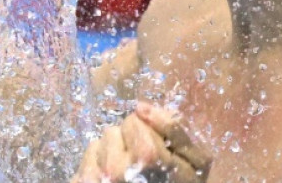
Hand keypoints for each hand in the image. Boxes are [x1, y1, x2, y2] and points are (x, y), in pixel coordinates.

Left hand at [73, 102, 211, 182]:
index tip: (155, 153)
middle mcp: (116, 169)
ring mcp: (96, 179)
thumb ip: (174, 128)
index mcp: (147, 158)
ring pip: (98, 144)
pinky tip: (111, 182)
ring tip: (127, 175)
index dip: (146, 132)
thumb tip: (140, 107)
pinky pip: (85, 160)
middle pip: (114, 131)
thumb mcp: (196, 163)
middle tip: (141, 167)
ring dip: (111, 154)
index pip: (134, 121)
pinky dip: (96, 167)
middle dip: (127, 143)